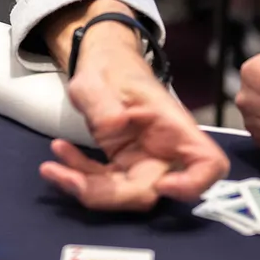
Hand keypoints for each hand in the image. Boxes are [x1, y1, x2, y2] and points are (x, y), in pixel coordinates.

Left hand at [40, 26, 229, 210]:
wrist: (100, 64)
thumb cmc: (110, 67)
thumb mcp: (98, 79)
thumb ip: (105, 103)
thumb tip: (113, 127)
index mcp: (173, 126)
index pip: (208, 163)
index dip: (193, 184)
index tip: (161, 185)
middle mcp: (164, 150)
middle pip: (152, 192)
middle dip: (107, 194)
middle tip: (66, 176)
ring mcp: (143, 161)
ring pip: (122, 194)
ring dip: (85, 188)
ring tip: (51, 167)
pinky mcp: (122, 166)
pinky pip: (104, 184)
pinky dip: (78, 176)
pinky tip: (58, 153)